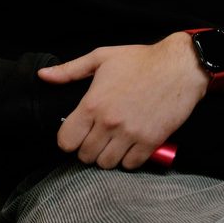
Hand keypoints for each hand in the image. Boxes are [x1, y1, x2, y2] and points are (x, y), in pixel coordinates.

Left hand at [38, 33, 208, 169]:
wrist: (180, 66)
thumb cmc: (139, 60)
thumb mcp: (100, 58)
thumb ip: (69, 70)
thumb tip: (43, 75)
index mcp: (92, 104)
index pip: (66, 141)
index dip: (67, 140)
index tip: (74, 135)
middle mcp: (109, 123)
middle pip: (85, 156)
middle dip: (86, 150)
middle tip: (93, 140)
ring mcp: (131, 134)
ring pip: (107, 163)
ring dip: (106, 157)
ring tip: (110, 144)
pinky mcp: (152, 141)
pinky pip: (132, 165)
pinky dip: (127, 160)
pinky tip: (128, 148)